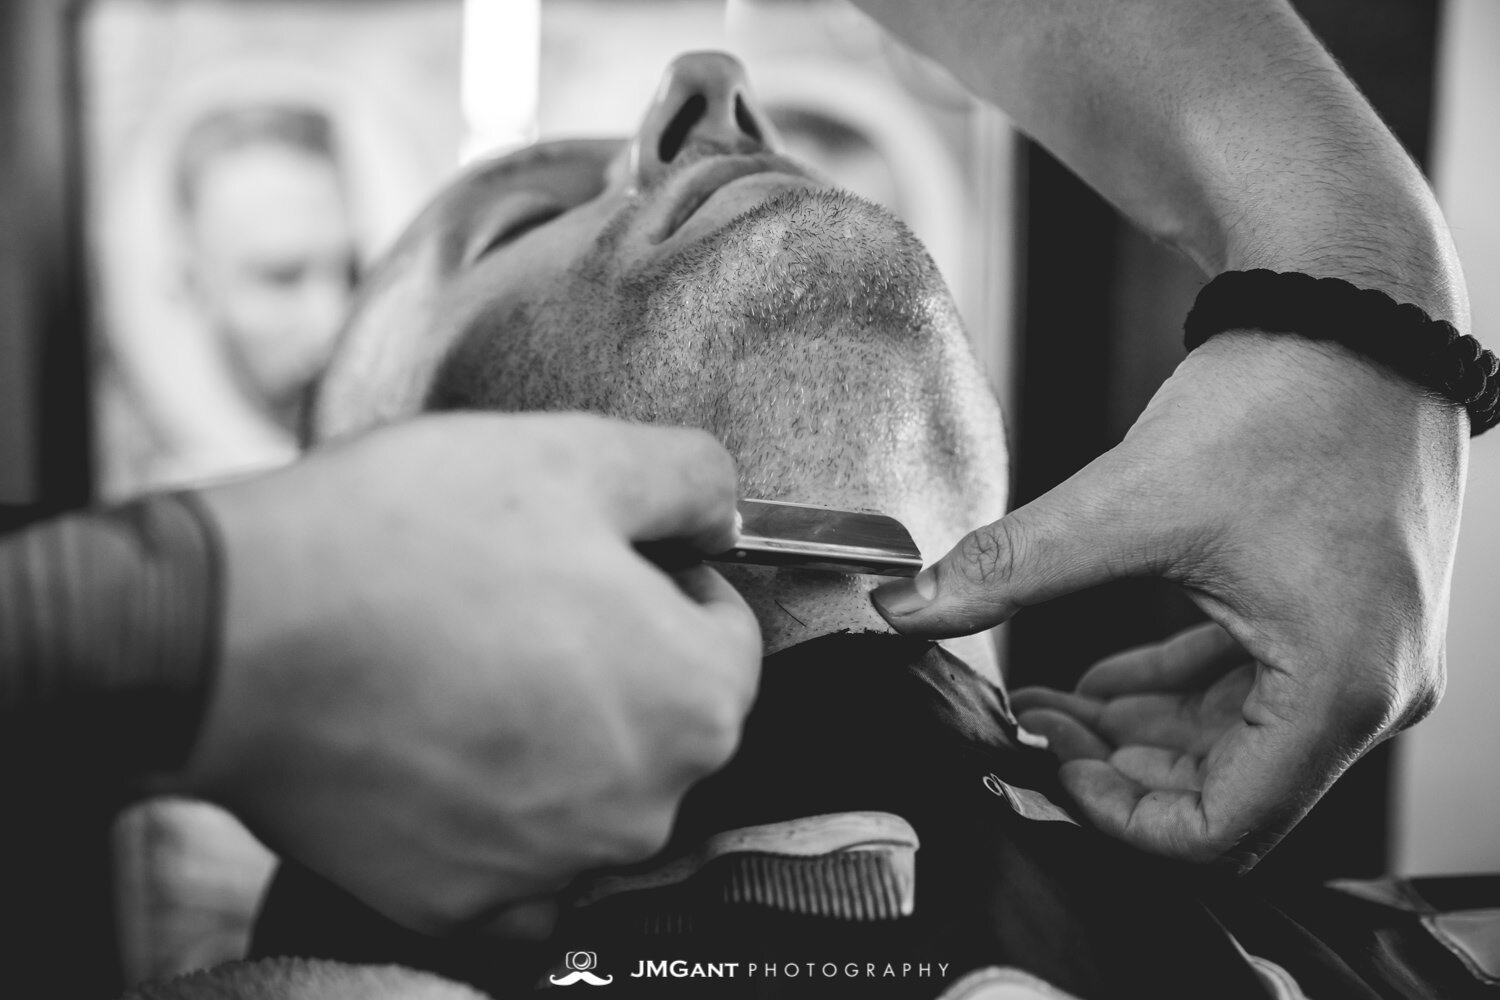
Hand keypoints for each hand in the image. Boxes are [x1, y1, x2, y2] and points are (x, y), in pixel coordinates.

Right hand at [174, 412, 760, 931]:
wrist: (234, 638)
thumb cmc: (413, 538)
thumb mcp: (575, 455)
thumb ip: (690, 478)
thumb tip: (722, 507)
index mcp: (696, 700)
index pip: (726, 634)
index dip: (666, 581)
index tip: (596, 560)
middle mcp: (647, 806)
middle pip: (662, 717)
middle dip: (616, 659)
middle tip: (518, 601)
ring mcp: (553, 867)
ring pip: (590, 789)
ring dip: (553, 734)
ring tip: (463, 664)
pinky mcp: (461, 904)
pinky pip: (515, 864)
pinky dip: (493, 816)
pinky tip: (440, 751)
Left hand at [874, 332, 1464, 867]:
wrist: (1356, 303)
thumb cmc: (1283, 397)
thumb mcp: (1130, 501)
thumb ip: (1008, 568)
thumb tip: (901, 608)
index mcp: (1340, 687)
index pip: (1223, 832)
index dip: (1117, 815)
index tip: (1043, 759)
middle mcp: (1369, 690)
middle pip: (1223, 789)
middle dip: (1113, 767)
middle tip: (1024, 723)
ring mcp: (1360, 654)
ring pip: (1230, 742)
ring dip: (1133, 730)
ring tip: (1039, 700)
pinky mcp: (1338, 616)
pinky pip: (1247, 686)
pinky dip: (1169, 689)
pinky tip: (1096, 681)